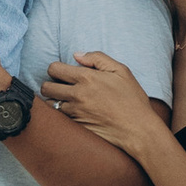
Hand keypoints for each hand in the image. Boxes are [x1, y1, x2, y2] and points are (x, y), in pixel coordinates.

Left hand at [43, 53, 171, 153]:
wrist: (139, 130)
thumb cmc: (132, 99)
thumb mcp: (121, 71)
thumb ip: (97, 58)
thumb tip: (76, 55)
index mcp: (86, 78)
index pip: (54, 68)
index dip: (56, 68)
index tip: (63, 73)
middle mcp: (77, 95)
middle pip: (46, 87)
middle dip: (50, 84)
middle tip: (61, 86)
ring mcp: (75, 113)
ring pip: (50, 104)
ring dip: (55, 101)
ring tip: (66, 100)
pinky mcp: (77, 127)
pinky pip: (59, 118)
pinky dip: (61, 114)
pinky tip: (73, 112)